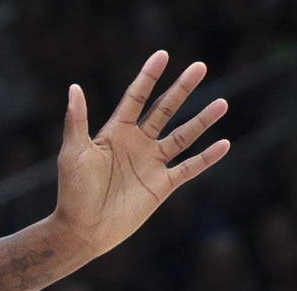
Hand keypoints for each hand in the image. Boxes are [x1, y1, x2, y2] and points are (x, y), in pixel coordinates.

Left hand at [50, 52, 230, 262]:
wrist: (82, 231)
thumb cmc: (72, 192)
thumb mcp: (72, 154)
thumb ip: (76, 121)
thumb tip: (74, 88)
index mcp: (115, 132)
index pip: (136, 98)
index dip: (148, 77)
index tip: (163, 54)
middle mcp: (137, 143)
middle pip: (164, 110)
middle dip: (182, 89)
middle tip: (200, 67)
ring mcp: (151, 163)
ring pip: (183, 136)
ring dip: (202, 120)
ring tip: (222, 102)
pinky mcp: (162, 186)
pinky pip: (189, 168)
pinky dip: (207, 158)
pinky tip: (224, 143)